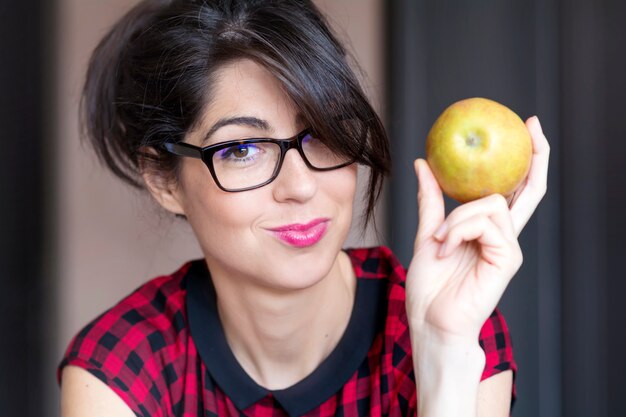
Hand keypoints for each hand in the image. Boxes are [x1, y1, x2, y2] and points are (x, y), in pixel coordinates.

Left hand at [406, 116, 549, 344]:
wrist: (430, 321)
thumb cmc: (431, 286)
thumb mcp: (428, 234)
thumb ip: (430, 201)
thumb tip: (422, 164)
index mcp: (488, 230)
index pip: (514, 190)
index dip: (526, 160)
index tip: (526, 128)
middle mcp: (504, 235)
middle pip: (528, 189)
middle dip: (535, 155)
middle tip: (531, 125)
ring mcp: (509, 247)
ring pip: (489, 204)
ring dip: (456, 219)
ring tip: (440, 242)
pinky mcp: (508, 258)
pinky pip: (483, 223)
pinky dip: (457, 231)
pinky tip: (446, 250)